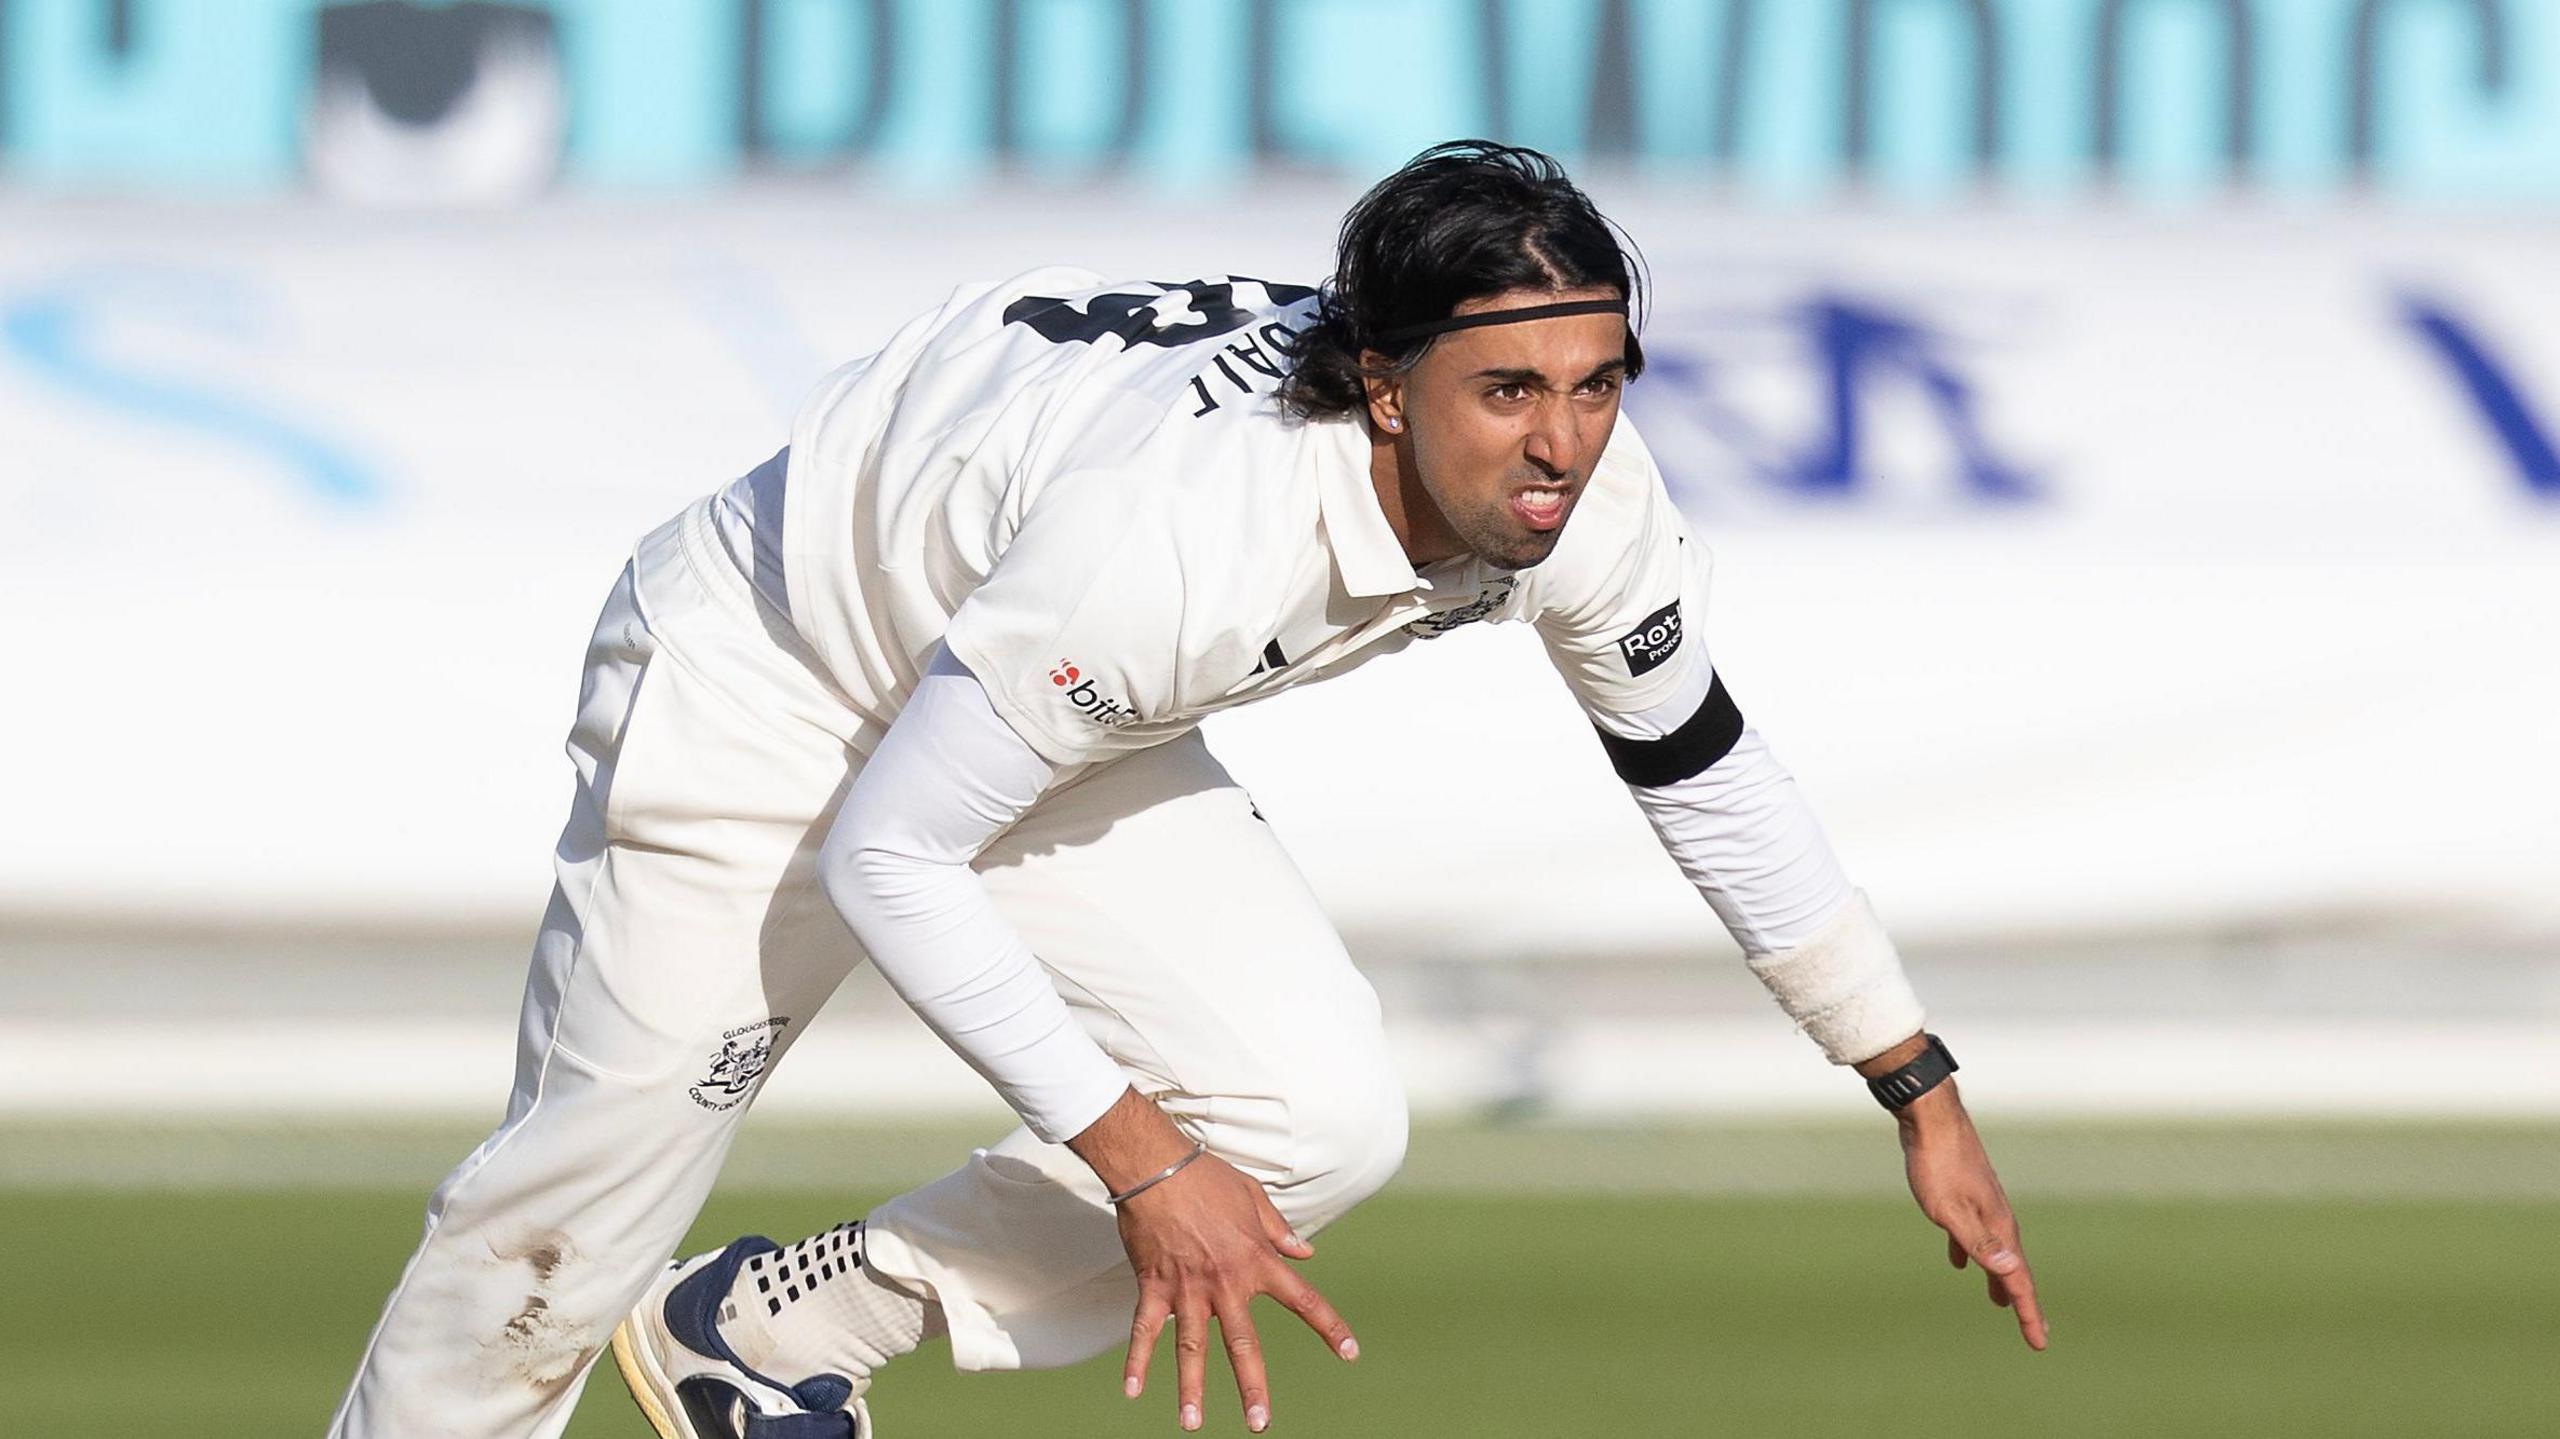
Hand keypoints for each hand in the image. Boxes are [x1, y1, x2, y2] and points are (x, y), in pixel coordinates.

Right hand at [1069, 1089, 1358, 1430]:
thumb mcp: (1253, 1197)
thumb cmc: (1207, 1177)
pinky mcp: (1154, 1287)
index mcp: (1257, 1260)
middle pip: (1242, 1344)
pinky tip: (1132, 1391)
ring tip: (1192, 1424)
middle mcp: (1226, 1283)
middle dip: (1252, 1386)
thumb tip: (1305, 1253)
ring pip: (1191, 1348)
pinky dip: (1137, 1360)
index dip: (1329, 1327)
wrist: (1156, 1167)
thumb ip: (1279, 1230)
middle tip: (1259, 1423)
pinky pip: (1144, 1331)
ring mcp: (1188, 1289)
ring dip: (1191, 1388)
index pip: (1303, 1299)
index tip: (1349, 1354)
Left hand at [1894, 1082, 2048, 1350]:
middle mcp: (1998, 1218)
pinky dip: (1971, 1253)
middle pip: (2013, 1269)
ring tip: (1998, 1301)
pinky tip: (1957, 1261)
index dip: (2028, 1314)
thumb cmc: (1936, 1164)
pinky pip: (1975, 1234)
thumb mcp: (1950, 1210)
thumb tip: (2012, 1271)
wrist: (1931, 1116)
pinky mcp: (1966, 1193)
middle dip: (2021, 1301)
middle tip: (2033, 1331)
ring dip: (1998, 1278)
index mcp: (1999, 1227)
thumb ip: (1979, 1243)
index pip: (2018, 1280)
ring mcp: (1983, 1204)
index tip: (2038, 1344)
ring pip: (1995, 1251)